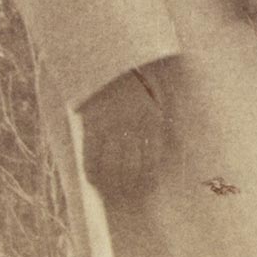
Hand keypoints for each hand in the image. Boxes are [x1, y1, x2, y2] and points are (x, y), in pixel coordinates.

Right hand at [80, 67, 168, 196]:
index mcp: (152, 118)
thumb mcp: (153, 93)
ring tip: (110, 194)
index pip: (153, 159)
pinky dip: (92, 173)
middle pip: (133, 167)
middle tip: (126, 197)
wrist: (104, 60)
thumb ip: (156, 116)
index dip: (148, 179)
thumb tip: (165, 141)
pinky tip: (94, 181)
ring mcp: (112, 126)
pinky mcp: (92, 125)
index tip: (144, 189)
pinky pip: (91, 157)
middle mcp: (134, 125)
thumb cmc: (129, 78)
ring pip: (112, 166)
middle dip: (129, 186)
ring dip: (111, 185)